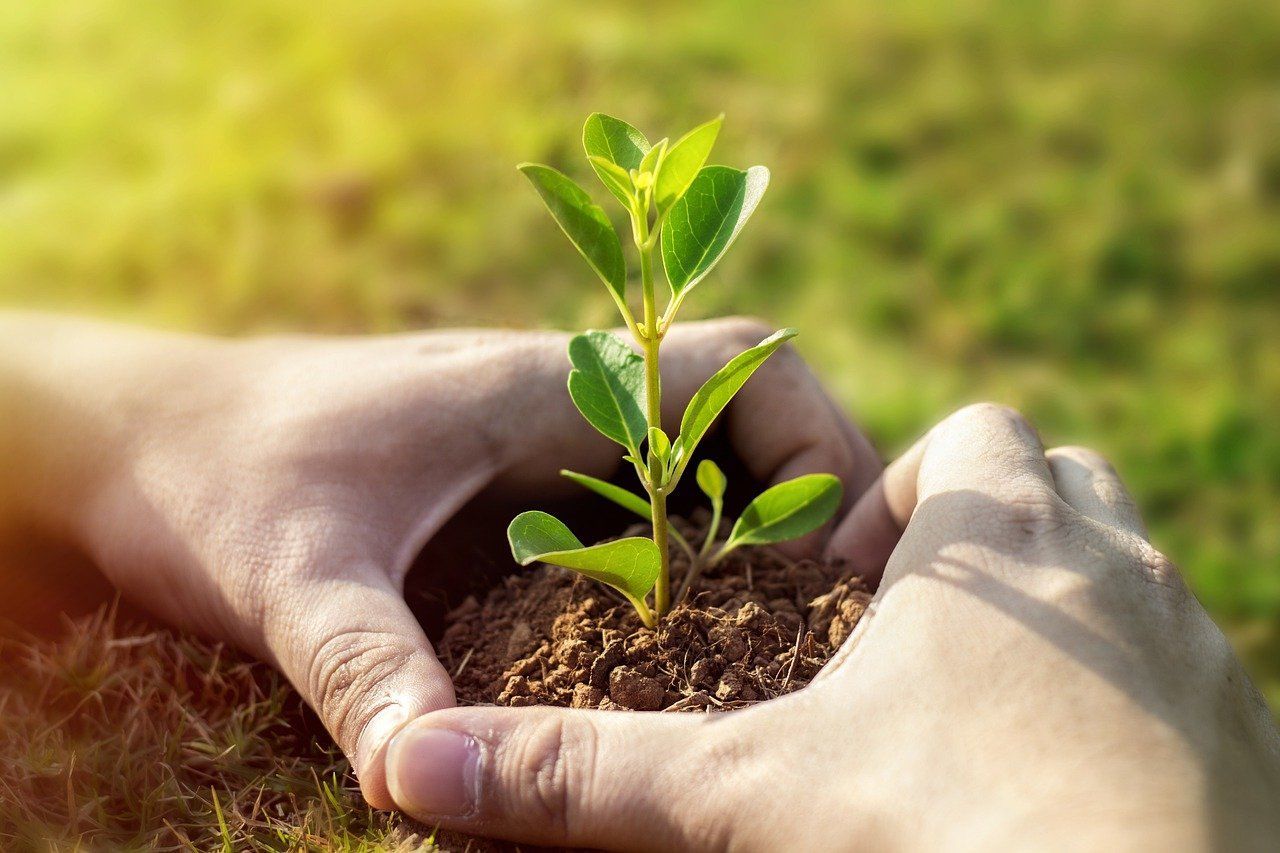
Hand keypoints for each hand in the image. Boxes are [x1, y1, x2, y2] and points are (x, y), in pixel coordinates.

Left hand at [0, 313, 879, 809]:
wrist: (142, 439)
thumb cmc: (216, 474)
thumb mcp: (293, 575)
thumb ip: (367, 668)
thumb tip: (428, 784)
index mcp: (546, 389)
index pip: (742, 371)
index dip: (822, 448)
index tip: (837, 562)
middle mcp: (564, 413)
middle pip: (748, 432)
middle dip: (809, 519)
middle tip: (827, 638)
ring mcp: (544, 458)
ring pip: (701, 483)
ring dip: (750, 555)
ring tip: (772, 663)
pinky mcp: (517, 504)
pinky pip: (639, 526)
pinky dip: (685, 579)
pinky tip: (671, 668)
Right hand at [385, 403, 1279, 849]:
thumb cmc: (952, 841)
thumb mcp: (752, 799)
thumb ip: (587, 777)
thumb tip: (411, 764)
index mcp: (996, 540)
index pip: (971, 437)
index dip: (905, 492)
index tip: (854, 585)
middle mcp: (1115, 567)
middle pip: (1065, 479)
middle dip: (989, 532)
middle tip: (912, 636)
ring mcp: (1196, 646)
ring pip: (1132, 566)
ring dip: (1062, 608)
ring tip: (979, 705)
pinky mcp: (1247, 730)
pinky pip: (1187, 666)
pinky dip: (1127, 688)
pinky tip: (1061, 777)